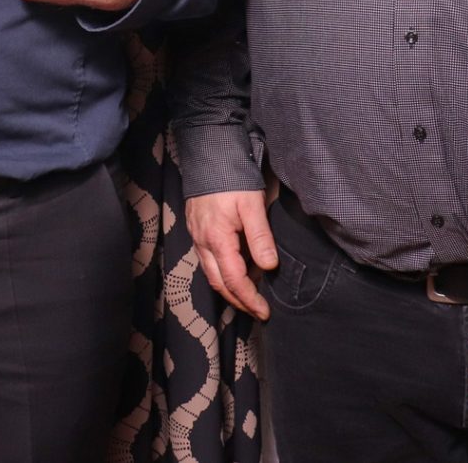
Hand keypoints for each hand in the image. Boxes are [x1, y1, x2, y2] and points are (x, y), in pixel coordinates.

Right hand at [186, 190, 277, 319]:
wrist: (209, 156)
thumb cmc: (232, 178)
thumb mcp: (252, 205)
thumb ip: (260, 237)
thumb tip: (269, 266)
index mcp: (217, 239)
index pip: (233, 280)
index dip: (249, 299)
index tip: (264, 311)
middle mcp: (203, 242)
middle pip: (218, 283)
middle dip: (238, 302)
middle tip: (258, 311)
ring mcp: (197, 237)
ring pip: (211, 273)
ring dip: (230, 289)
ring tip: (251, 295)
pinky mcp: (197, 231)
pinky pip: (208, 261)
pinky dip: (224, 273)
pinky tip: (239, 270)